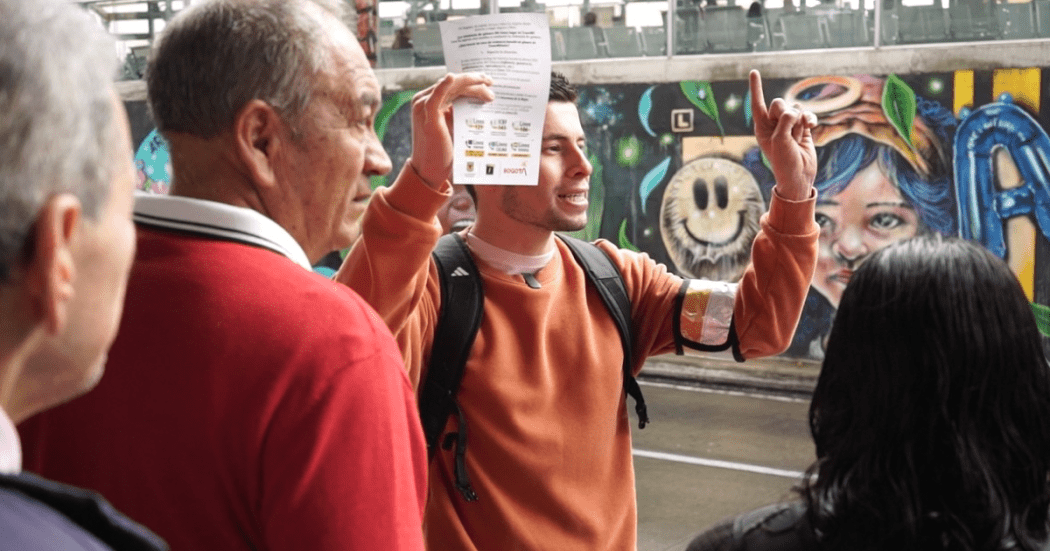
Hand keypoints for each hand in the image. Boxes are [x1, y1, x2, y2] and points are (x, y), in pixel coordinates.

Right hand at [408, 73, 493, 188]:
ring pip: (451, 86)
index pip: (452, 85)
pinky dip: (444, 85)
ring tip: (488, 86)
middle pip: (454, 84)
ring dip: (471, 84)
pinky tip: (452, 77)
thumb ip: (459, 111)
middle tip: (491, 81)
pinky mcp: (427, 115)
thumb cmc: (442, 151)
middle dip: (474, 81)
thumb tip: (480, 101)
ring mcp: (423, 106)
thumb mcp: (453, 126)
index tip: (487, 82)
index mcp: (429, 101)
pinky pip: (436, 96)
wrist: (429, 171)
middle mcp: (424, 100)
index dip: (470, 81)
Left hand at [750, 70, 816, 200]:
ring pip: (795, 108)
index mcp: (761, 127)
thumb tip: (795, 111)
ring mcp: (789, 125)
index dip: (756, 87)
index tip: (754, 71)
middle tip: (788, 132)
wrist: (799, 175)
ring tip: (796, 138)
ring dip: (798, 123)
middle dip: (785, 114)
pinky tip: (811, 127)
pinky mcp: (802, 128)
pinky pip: (807, 115)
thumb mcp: (779, 140)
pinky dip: (810, 120)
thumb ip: (784, 120)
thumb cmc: (784, 161)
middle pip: (779, 103)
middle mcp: (774, 124)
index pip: (758, 103)